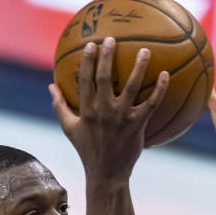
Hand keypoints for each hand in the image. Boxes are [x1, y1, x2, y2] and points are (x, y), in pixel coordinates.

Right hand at [48, 38, 168, 182]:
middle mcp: (103, 111)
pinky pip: (150, 104)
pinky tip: (165, 74)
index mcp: (86, 110)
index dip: (88, 61)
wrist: (107, 175)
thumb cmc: (88, 150)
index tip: (92, 44)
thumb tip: (50, 86)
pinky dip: (159, 89)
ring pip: (131, 87)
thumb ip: (60, 106)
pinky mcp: (137, 125)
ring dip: (138, 67)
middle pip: (104, 78)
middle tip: (112, 39)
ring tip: (145, 50)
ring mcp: (121, 118)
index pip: (85, 80)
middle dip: (107, 56)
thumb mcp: (70, 128)